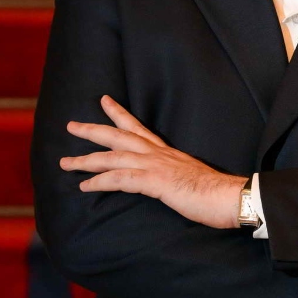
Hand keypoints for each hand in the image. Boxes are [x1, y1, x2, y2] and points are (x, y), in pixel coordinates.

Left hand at [59, 95, 244, 229]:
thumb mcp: (192, 179)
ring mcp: (157, 166)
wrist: (231, 196)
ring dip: (86, 159)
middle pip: (119, 136)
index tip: (104, 101)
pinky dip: (100, 181)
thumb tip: (170, 184)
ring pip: (113, 156)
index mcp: (168, 153)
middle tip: (71, 125)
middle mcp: (159, 154)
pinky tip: (84, 186)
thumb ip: (176, 177)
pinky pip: (120, 178)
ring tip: (65, 163)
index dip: (120, 114)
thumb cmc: (217, 193)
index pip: (139, 128)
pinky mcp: (156, 182)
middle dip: (93, 130)